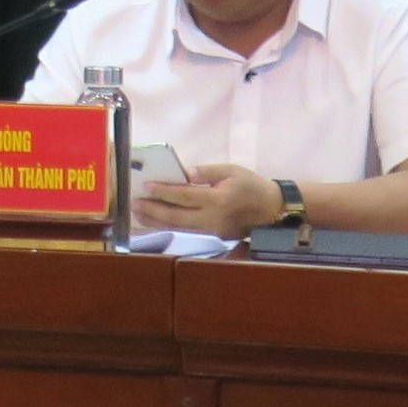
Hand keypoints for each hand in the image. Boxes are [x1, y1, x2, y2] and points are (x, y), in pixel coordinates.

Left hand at [139, 163, 285, 237]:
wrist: (273, 210)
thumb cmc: (252, 185)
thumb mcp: (231, 170)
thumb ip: (207, 172)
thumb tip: (185, 173)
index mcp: (218, 200)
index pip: (184, 196)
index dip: (163, 191)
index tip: (146, 186)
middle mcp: (212, 219)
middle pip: (176, 217)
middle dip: (153, 210)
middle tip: (134, 203)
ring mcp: (213, 230)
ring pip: (180, 228)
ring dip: (157, 221)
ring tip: (139, 214)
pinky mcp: (215, 236)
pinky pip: (188, 231)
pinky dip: (171, 226)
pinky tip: (158, 221)